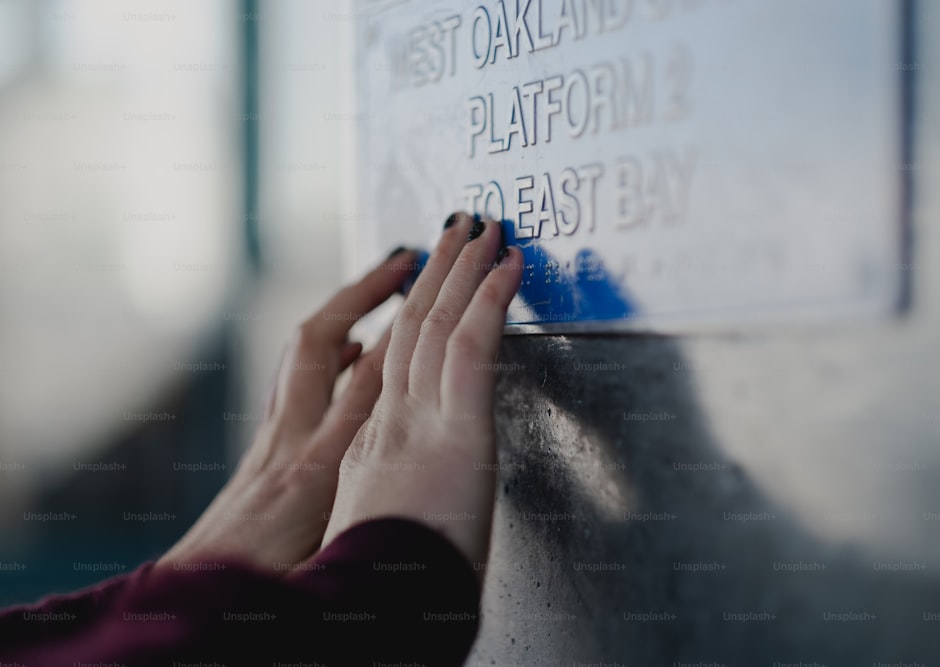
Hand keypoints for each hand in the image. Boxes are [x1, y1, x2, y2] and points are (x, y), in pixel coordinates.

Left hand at [156, 247, 417, 572]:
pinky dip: (329, 354)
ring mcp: (275, 438)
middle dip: (361, 293)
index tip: (436, 297)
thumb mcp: (330, 545)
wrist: (196, 595)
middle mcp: (290, 438)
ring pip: (305, 355)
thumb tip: (405, 479)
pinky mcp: (268, 447)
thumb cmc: (263, 581)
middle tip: (400, 262)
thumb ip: (364, 502)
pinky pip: (300, 380)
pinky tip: (349, 355)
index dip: (401, 336)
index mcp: (314, 467)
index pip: (363, 384)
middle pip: (320, 344)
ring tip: (379, 291)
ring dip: (344, 314)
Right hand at [321, 214, 522, 571]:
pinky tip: (507, 264)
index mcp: (370, 451)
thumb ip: (388, 505)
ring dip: (461, 269)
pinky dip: (491, 300)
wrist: (378, 617)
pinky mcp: (458, 430)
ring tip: (480, 226)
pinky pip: (472, 347)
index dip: (410, 321)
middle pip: (410, 332)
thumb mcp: (379, 538)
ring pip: (437, 325)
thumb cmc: (385, 596)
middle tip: (452, 231)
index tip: (425, 289)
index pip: (393, 368)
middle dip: (434, 276)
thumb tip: (404, 505)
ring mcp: (419, 421)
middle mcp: (390, 423)